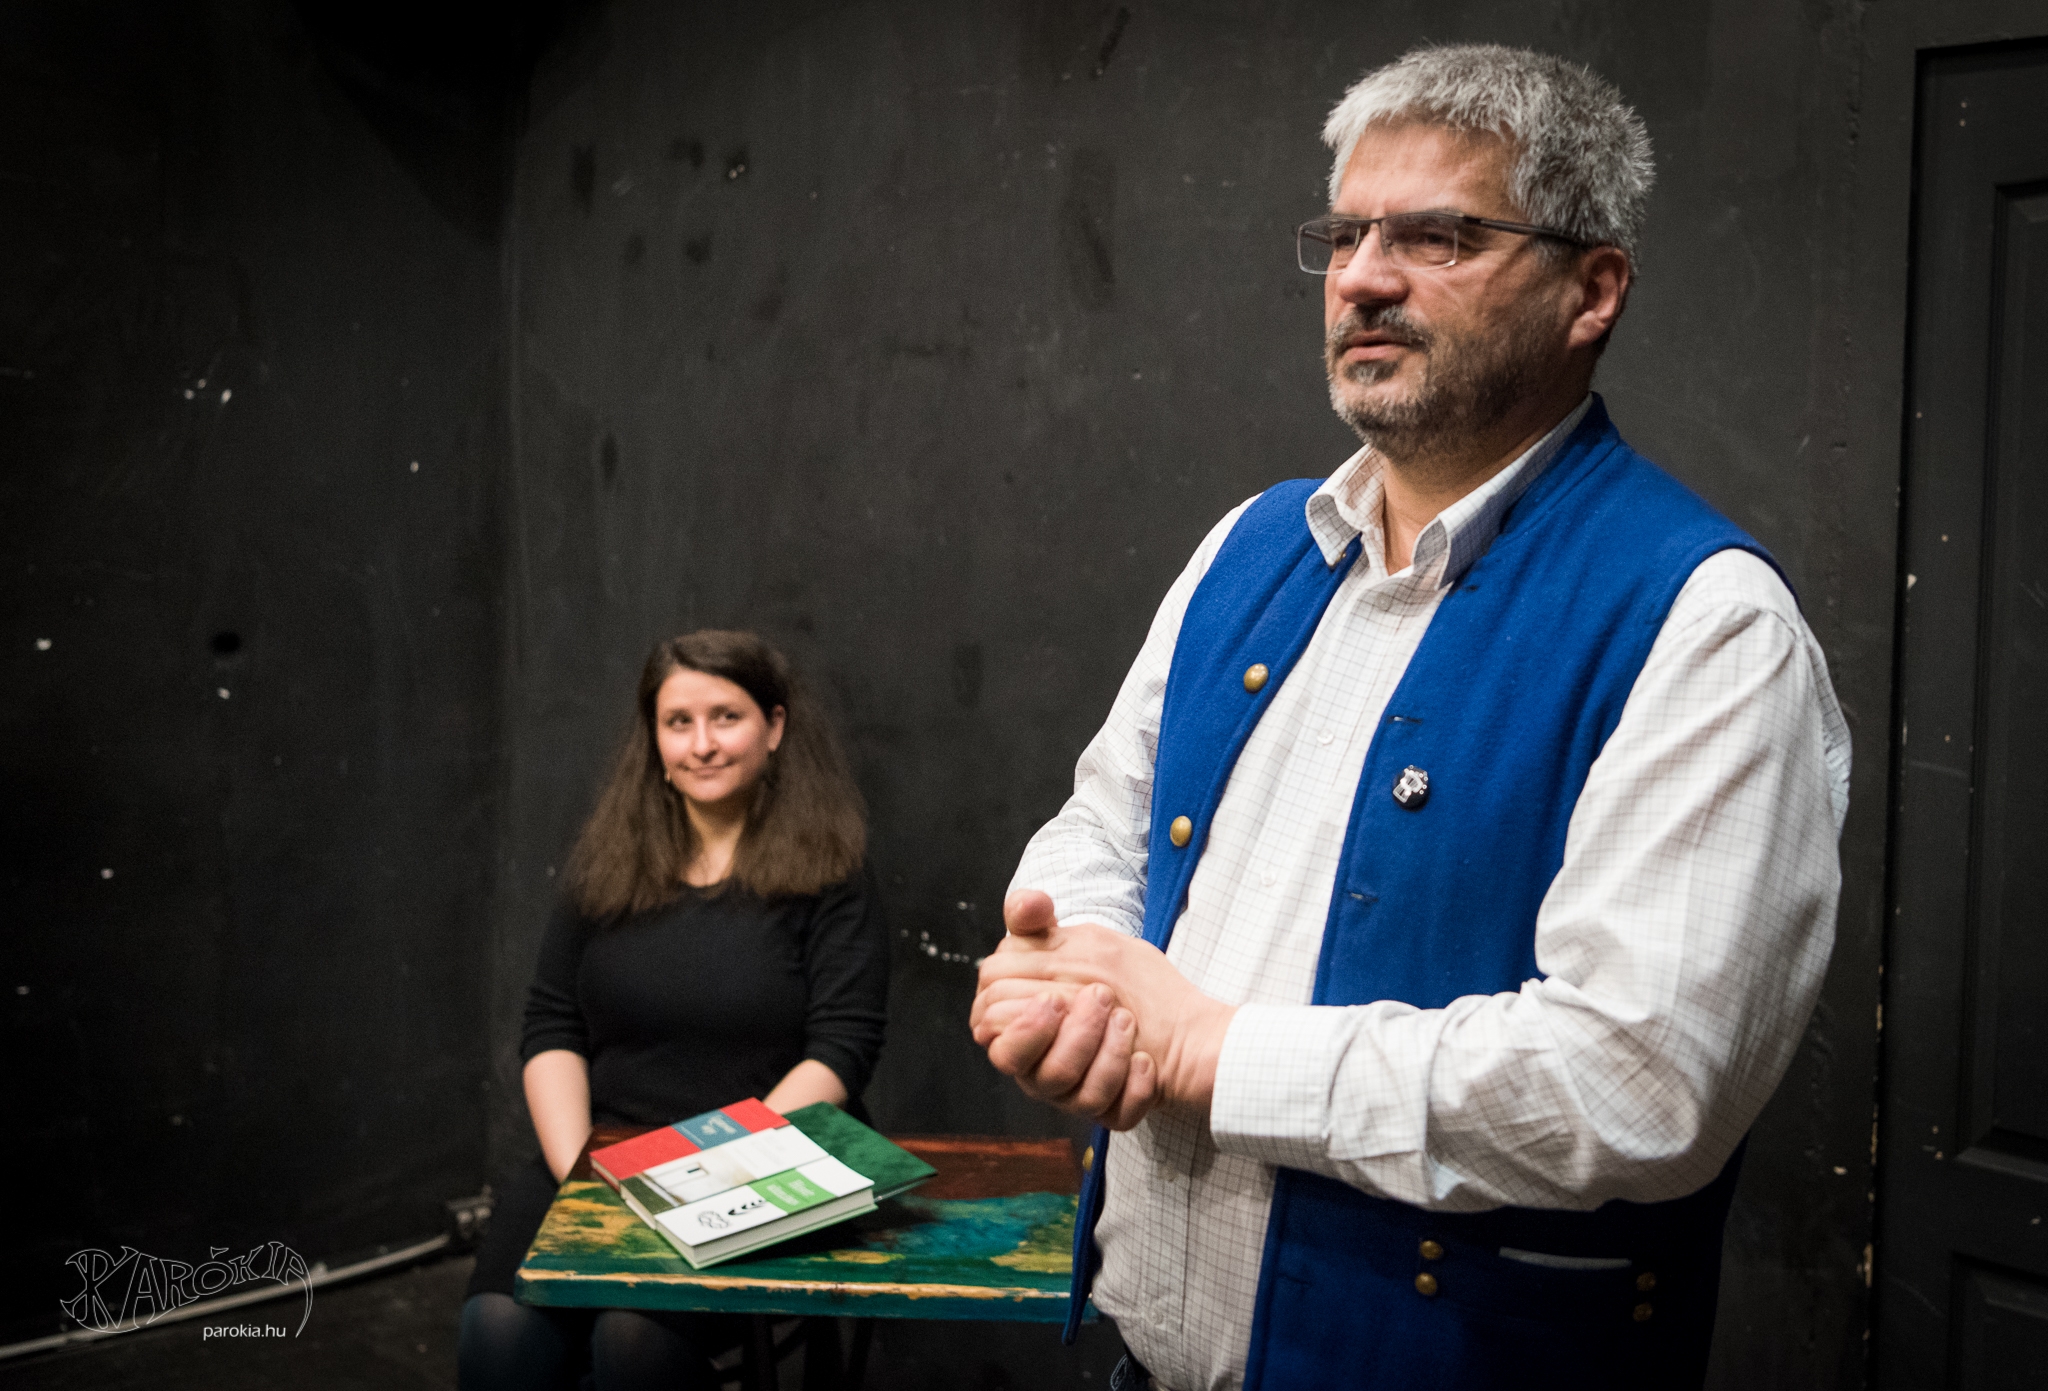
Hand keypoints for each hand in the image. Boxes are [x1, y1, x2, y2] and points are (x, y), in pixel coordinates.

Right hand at [971, 890, 1236, 1125]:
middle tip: (1103, 998)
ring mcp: (1073, 1094)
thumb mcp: (1081, 941)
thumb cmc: (1118, 979)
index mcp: (1019, 1027)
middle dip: (1069, 1033)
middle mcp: (1039, 1066)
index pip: (992, 1029)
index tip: (1056, 994)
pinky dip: (1132, 1085)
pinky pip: (1114, 1114)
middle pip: (1026, 1068)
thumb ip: (1039, 921)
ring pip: (1070, 1093)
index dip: (1024, 1017)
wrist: (1179, 1013)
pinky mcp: (1111, 1112)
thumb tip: (1030, 903)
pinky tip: (1147, 1060)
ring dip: (1104, 1052)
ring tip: (1128, 1020)